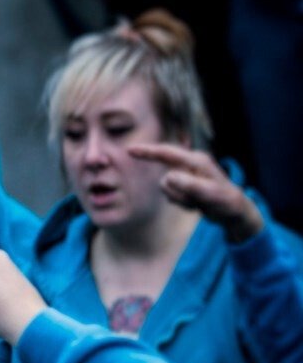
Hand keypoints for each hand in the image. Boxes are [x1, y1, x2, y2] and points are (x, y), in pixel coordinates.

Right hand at [129, 142, 264, 243]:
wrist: (234, 212)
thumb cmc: (225, 200)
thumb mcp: (209, 193)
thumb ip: (188, 184)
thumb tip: (167, 176)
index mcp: (196, 161)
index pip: (167, 153)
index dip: (147, 152)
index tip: (129, 150)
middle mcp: (190, 166)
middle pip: (166, 177)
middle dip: (176, 192)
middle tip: (194, 202)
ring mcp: (187, 176)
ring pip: (167, 188)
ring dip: (180, 199)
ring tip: (198, 202)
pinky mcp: (185, 186)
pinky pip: (172, 195)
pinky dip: (182, 203)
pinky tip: (196, 205)